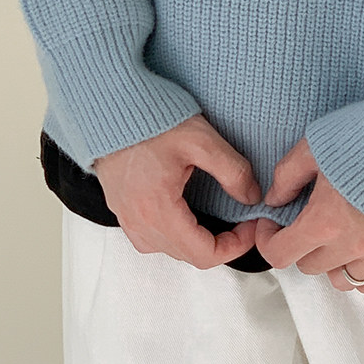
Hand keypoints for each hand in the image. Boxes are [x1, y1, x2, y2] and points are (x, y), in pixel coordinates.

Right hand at [93, 113, 261, 266]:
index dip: (235, 247)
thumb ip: (232, 171)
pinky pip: (151, 239)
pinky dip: (174, 236)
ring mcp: (127, 218)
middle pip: (188, 255)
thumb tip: (252, 197)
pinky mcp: (121, 210)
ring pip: (169, 250)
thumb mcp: (202, 140)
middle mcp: (139, 222)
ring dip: (197, 242)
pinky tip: (187, 217)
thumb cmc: (152, 120)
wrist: (112, 108)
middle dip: (221, 243)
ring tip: (219, 220)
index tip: (250, 228)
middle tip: (242, 220)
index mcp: (158, 209)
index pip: (203, 254)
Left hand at [254, 136, 363, 297]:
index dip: (268, 239)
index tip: (273, 223)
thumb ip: (288, 176)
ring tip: (338, 236)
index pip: (280, 254)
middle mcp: (351, 245)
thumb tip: (275, 199)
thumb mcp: (315, 144)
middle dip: (301, 244)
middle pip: (310, 265)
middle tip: (308, 220)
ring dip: (333, 261)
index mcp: (324, 220)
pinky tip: (363, 260)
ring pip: (342, 278)